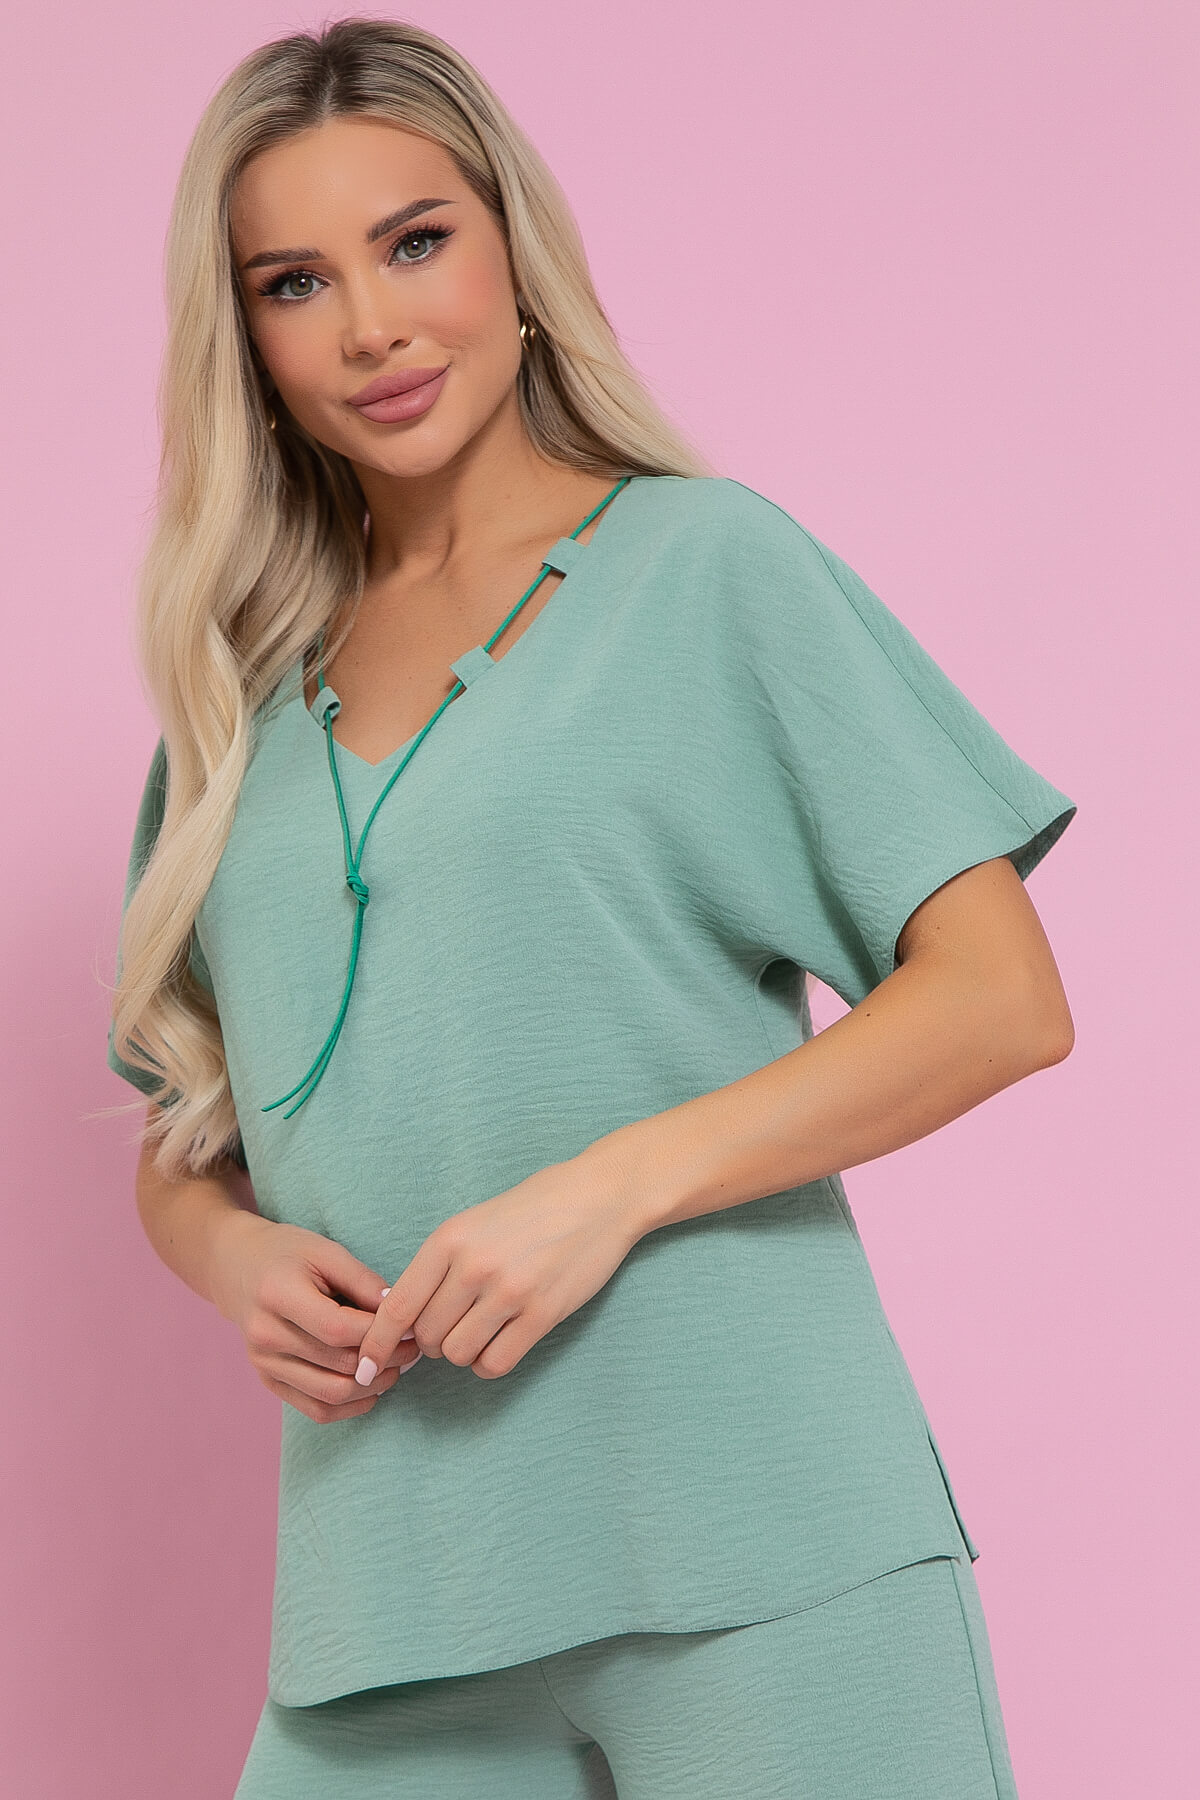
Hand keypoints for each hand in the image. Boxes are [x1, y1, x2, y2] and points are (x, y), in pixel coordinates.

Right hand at [208, 1212, 422, 1421]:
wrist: (237, 1268)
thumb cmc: (287, 1254)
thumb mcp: (326, 1252)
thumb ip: (363, 1281)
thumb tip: (400, 1313)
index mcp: (277, 1295)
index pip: (338, 1329)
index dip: (379, 1333)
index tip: (408, 1326)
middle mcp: (265, 1336)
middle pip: (338, 1365)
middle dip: (385, 1360)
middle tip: (412, 1348)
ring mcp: (264, 1363)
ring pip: (331, 1394)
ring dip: (372, 1386)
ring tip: (396, 1366)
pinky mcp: (269, 1381)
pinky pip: (316, 1409)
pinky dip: (350, 1406)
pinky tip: (372, 1387)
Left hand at [353, 1152, 643, 1383]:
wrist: (599, 1196)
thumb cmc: (535, 1207)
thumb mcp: (474, 1220)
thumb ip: (439, 1263)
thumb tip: (400, 1313)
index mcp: (449, 1238)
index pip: (397, 1307)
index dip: (375, 1344)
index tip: (365, 1366)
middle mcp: (473, 1266)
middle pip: (425, 1336)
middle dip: (432, 1340)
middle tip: (453, 1325)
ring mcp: (509, 1292)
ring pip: (457, 1354)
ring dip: (463, 1350)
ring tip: (481, 1329)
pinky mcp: (543, 1314)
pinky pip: (495, 1364)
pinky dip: (489, 1363)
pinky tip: (501, 1342)